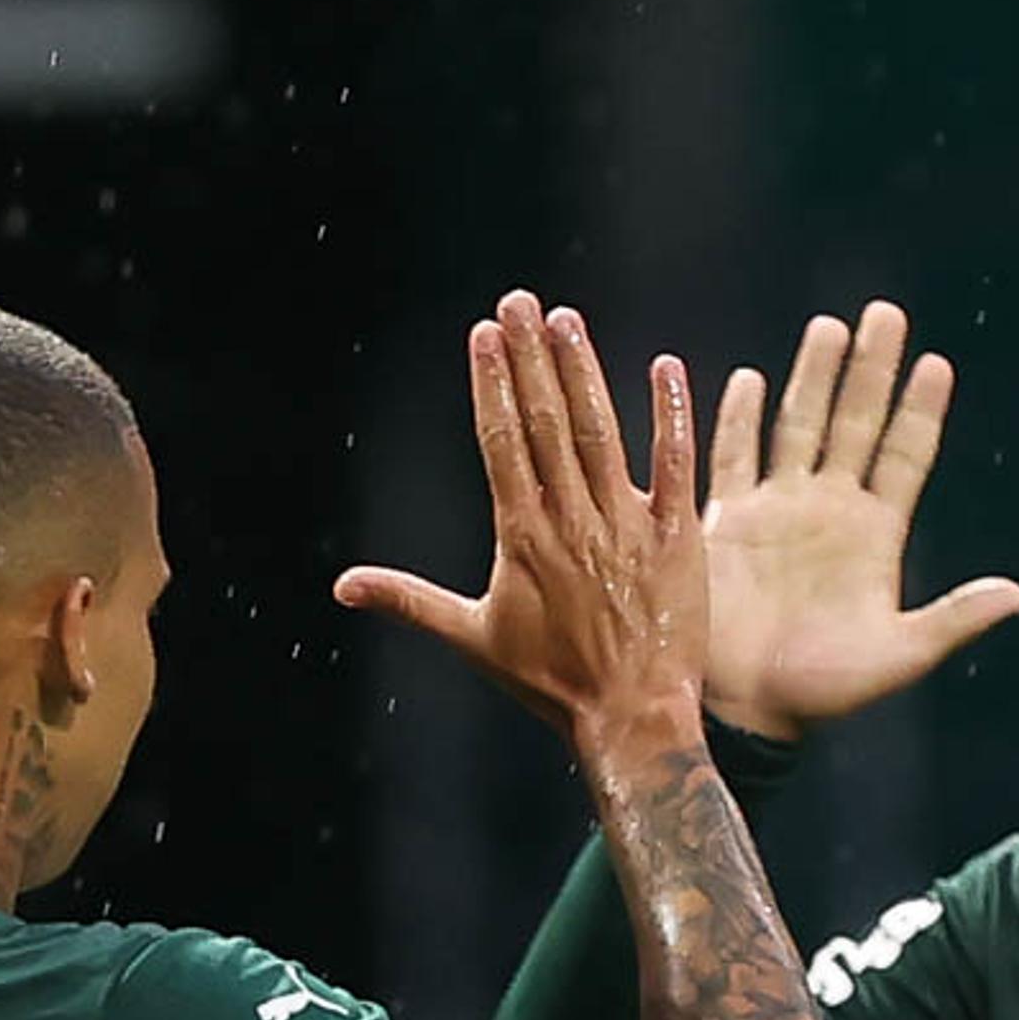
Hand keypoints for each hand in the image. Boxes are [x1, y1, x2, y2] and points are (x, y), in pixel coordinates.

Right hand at [334, 291, 707, 753]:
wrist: (630, 717)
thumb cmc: (550, 683)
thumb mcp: (473, 638)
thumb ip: (409, 601)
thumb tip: (342, 587)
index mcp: (521, 535)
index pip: (501, 441)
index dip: (492, 383)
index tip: (484, 334)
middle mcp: (571, 519)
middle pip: (545, 422)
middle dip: (530, 357)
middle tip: (519, 301)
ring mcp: (626, 523)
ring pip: (601, 432)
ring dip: (583, 371)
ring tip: (566, 320)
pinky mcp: (677, 535)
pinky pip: (676, 464)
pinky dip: (670, 414)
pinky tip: (664, 367)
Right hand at [698, 298, 1018, 739]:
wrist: (745, 709)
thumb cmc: (823, 691)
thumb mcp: (900, 656)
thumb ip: (954, 619)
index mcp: (874, 534)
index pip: (904, 456)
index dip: (919, 412)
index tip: (936, 365)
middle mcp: (828, 510)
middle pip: (854, 422)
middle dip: (870, 370)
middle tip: (886, 314)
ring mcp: (776, 510)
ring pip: (798, 425)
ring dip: (813, 377)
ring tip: (830, 327)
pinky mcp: (725, 521)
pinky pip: (730, 457)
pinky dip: (736, 418)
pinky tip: (746, 377)